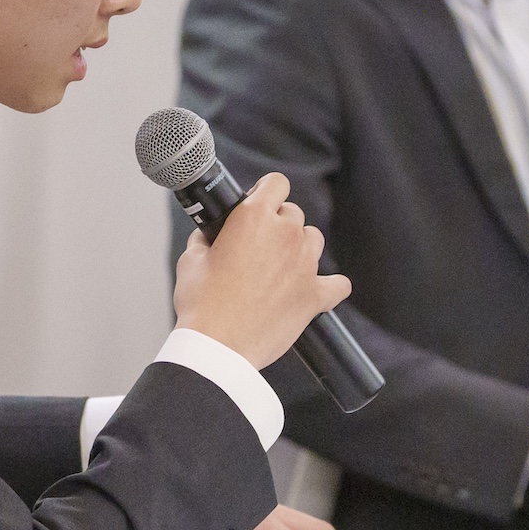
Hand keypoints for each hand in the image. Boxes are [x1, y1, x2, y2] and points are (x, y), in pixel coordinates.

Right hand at [170, 173, 349, 367]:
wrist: (218, 346)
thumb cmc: (202, 304)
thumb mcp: (191, 260)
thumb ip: (205, 238)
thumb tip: (209, 236)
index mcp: (254, 217)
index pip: (276, 183)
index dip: (266, 192)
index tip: (258, 204)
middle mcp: (285, 234)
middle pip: (293, 214)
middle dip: (277, 226)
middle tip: (258, 248)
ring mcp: (305, 264)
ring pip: (313, 240)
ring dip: (299, 249)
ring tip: (278, 269)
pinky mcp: (314, 295)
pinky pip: (337, 284)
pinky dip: (329, 286)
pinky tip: (316, 289)